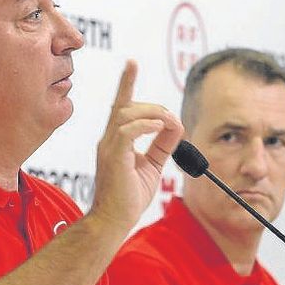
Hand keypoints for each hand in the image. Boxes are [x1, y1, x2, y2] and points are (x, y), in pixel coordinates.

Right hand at [89, 60, 183, 230]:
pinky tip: (159, 127)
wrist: (114, 221)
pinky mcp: (113, 158)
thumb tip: (175, 125)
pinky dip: (144, 125)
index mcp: (116, 141)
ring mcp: (109, 148)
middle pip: (128, 106)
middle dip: (154, 107)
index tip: (132, 63)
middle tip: (172, 122)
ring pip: (127, 114)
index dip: (127, 83)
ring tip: (168, 124)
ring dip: (153, 114)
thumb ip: (162, 144)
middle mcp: (109, 140)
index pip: (122, 106)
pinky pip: (127, 131)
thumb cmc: (129, 197)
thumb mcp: (152, 165)